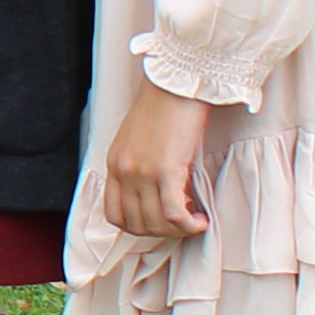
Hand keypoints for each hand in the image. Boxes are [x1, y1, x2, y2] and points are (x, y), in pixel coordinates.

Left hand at [98, 68, 215, 239]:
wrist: (176, 82)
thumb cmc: (164, 105)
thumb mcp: (139, 138)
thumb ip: (140, 164)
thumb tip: (155, 190)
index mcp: (114, 163)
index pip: (113, 213)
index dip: (136, 227)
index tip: (158, 223)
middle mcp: (123, 171)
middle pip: (134, 223)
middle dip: (159, 232)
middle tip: (180, 225)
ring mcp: (142, 172)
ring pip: (154, 222)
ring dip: (176, 231)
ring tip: (193, 222)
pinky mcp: (165, 170)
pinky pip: (173, 213)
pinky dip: (187, 224)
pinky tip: (200, 219)